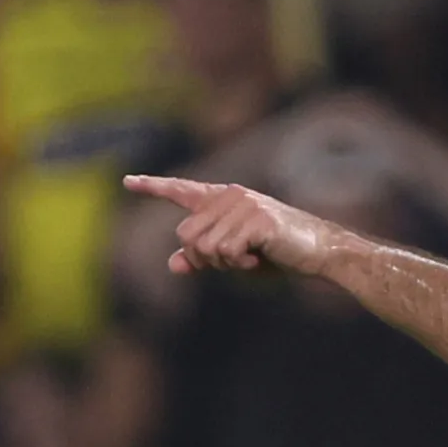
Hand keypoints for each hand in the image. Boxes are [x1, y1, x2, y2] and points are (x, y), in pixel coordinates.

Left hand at [123, 175, 341, 276]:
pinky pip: (226, 251)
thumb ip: (204, 258)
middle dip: (204, 259)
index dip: (153, 187)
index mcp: (223, 198)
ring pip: (204, 247)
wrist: (319, 251)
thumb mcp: (236, 257)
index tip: (128, 181)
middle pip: (186, 235)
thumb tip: (174, 265)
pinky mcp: (256, 219)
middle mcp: (229, 195)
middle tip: (232, 263)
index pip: (182, 191)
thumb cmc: (278, 253)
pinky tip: (257, 259)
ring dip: (223, 264)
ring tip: (248, 259)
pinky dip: (239, 264)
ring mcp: (243, 205)